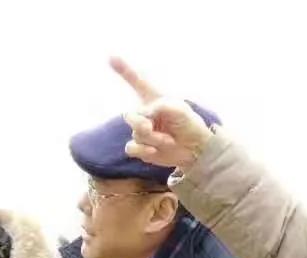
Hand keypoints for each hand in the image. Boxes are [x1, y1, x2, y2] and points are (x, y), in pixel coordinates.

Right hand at [110, 57, 214, 173]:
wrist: (195, 149)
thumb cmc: (189, 124)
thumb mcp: (180, 109)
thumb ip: (160, 106)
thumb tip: (144, 116)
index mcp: (154, 98)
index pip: (136, 81)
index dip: (123, 69)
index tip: (111, 57)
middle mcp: (146, 114)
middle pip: (129, 116)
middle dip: (139, 123)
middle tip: (149, 127)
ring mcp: (142, 131)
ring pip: (135, 134)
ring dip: (152, 138)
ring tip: (168, 141)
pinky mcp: (142, 148)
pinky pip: (131, 148)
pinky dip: (143, 150)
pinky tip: (154, 151)